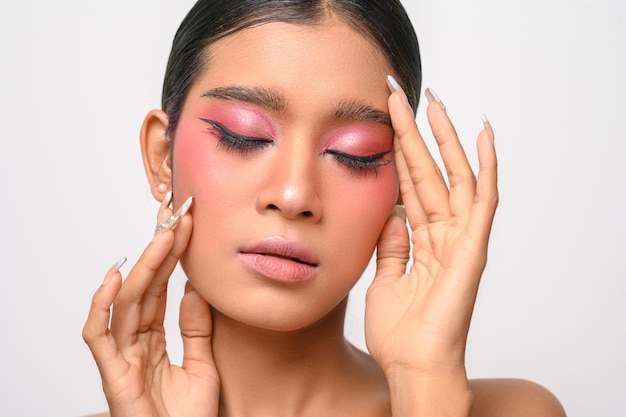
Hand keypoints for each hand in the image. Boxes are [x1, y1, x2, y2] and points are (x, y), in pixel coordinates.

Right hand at [83, 195, 219, 416]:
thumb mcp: (203, 365)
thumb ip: (196, 329)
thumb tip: (192, 290)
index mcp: (153, 341)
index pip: (160, 290)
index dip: (171, 258)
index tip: (185, 227)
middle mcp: (134, 344)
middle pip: (144, 288)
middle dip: (158, 250)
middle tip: (174, 216)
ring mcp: (121, 357)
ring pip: (127, 302)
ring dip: (145, 265)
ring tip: (162, 234)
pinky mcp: (112, 374)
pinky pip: (98, 335)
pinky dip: (102, 305)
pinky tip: (116, 275)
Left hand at [365, 81, 497, 378]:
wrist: (413, 366)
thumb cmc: (401, 332)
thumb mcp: (387, 277)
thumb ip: (392, 244)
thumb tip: (391, 214)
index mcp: (422, 242)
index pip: (409, 186)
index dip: (396, 154)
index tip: (382, 121)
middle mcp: (444, 235)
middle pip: (429, 173)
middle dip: (415, 133)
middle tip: (402, 95)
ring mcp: (461, 239)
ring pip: (453, 177)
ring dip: (443, 138)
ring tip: (433, 101)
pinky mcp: (473, 248)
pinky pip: (483, 200)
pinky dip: (486, 166)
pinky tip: (484, 133)